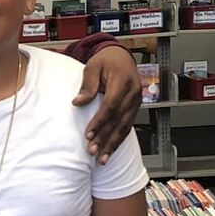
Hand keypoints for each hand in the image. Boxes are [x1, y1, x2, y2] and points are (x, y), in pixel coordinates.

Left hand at [74, 45, 141, 163]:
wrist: (121, 56)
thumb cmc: (106, 61)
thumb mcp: (93, 67)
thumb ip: (87, 85)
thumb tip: (78, 102)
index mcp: (123, 81)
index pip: (111, 105)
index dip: (99, 122)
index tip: (88, 134)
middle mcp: (133, 93)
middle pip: (118, 120)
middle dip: (105, 138)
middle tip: (93, 152)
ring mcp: (136, 102)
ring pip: (125, 126)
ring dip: (113, 144)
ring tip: (102, 158)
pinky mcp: (135, 108)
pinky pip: (128, 126)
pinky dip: (119, 140)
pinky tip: (111, 150)